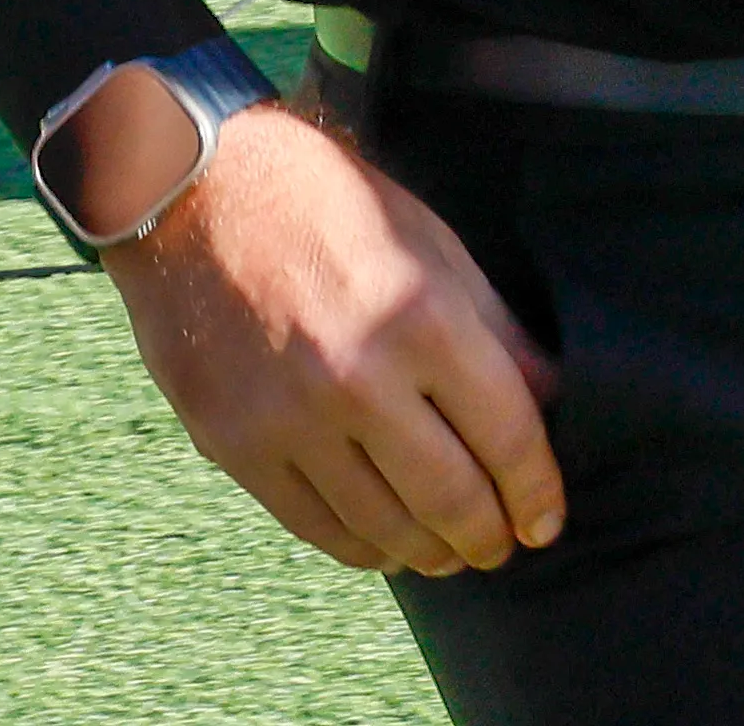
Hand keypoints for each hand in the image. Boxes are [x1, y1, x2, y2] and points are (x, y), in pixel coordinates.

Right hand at [99, 99, 561, 575]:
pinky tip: (386, 544)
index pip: (508, 436)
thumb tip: (549, 398)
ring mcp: (289, 419)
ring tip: (451, 553)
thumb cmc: (326, 202)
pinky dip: (361, 548)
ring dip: (430, 553)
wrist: (193, 190)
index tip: (546, 521)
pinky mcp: (234, 444)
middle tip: (503, 546)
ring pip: (382, 527)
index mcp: (421, 317)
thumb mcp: (431, 243)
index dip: (537, 492)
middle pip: (450, 497)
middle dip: (490, 536)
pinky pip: (313, 525)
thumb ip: (495, 327)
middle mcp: (357, 378)